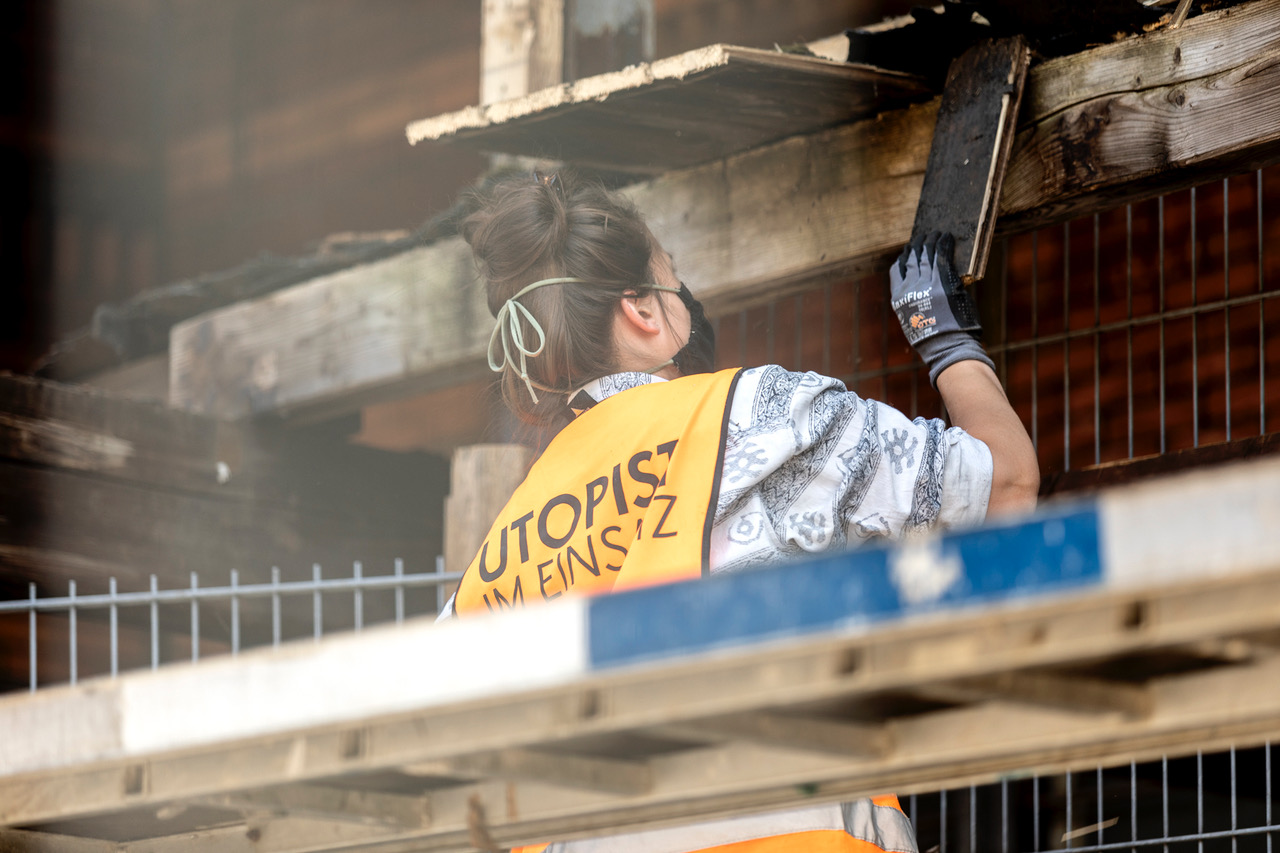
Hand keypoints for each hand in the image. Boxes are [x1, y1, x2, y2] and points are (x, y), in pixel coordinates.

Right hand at [889, 231, 993, 386]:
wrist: (946, 346)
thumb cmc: (934, 341)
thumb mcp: (915, 323)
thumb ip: (917, 305)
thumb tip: (926, 297)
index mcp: (899, 300)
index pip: (896, 271)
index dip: (902, 259)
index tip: (906, 252)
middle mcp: (910, 289)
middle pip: (911, 260)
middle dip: (916, 247)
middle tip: (921, 237)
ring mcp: (927, 283)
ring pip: (926, 255)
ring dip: (931, 241)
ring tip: (934, 233)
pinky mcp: (944, 280)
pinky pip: (942, 256)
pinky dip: (944, 245)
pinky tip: (947, 237)